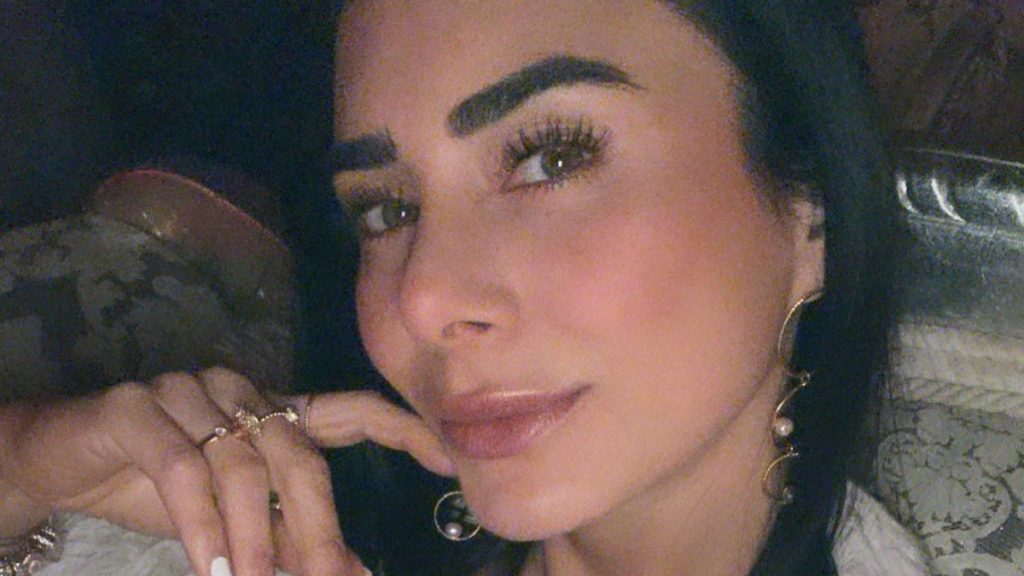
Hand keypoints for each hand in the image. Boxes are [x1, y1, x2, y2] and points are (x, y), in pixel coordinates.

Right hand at [0, 367, 453, 575]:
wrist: (66, 463)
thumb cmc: (162, 489)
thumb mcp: (239, 522)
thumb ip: (295, 539)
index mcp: (277, 410)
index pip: (353, 411)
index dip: (402, 430)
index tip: (447, 461)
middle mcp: (242, 390)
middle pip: (299, 455)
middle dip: (316, 527)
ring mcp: (189, 391)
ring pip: (241, 465)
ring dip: (250, 537)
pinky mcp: (137, 406)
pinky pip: (182, 466)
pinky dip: (199, 523)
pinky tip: (207, 566)